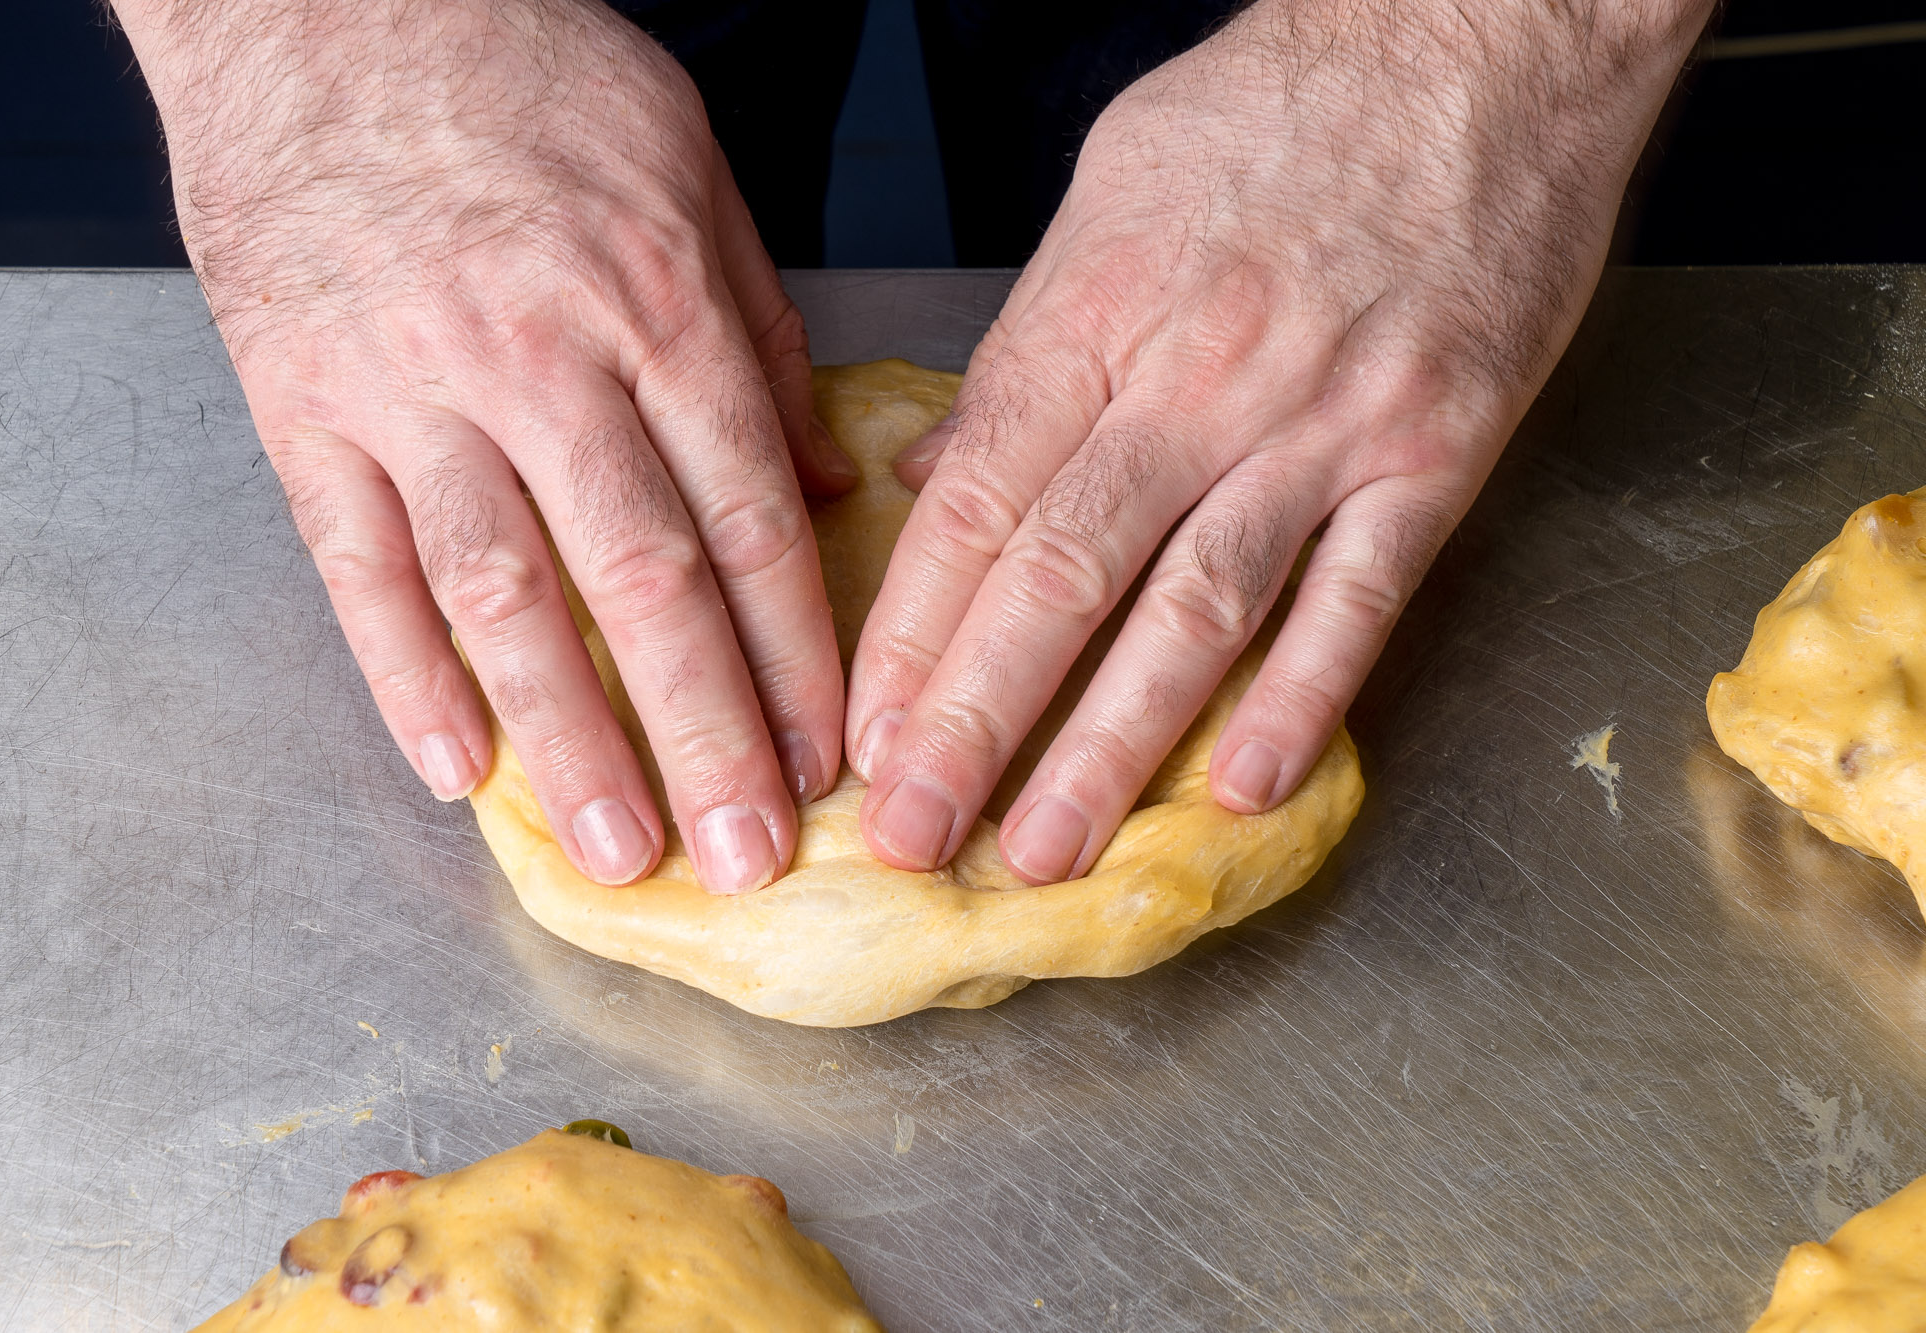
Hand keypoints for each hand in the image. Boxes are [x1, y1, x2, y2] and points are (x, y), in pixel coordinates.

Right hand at [112, 0, 859, 892]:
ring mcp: (413, 388)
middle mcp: (542, 358)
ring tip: (623, 849)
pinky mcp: (305, 407)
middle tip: (750, 852)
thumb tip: (828, 490)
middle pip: (643, 579)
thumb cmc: (525, 75)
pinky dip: (405, 678)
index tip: (831, 754)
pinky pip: (359, 567)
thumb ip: (763, 338)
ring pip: (504, 595)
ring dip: (569, 738)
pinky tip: (459, 770)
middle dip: (706, 732)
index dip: (795, 651)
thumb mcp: (692, 172)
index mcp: (658, 302)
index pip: (748, 515)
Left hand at [846, 0, 1710, 881]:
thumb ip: (1026, 351)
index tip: (862, 731)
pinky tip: (1240, 787)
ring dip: (1111, 746)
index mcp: (1099, 309)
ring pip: (1194, 610)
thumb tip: (935, 477)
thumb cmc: (1278, 106)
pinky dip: (1300, 700)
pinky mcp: (1435, 452)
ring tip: (1042, 848)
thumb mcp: (1108, 194)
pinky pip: (1358, 598)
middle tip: (911, 833)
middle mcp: (1199, 377)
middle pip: (1060, 574)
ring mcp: (1322, 422)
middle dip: (973, 721)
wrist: (1477, 33)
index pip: (976, 502)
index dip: (910, 633)